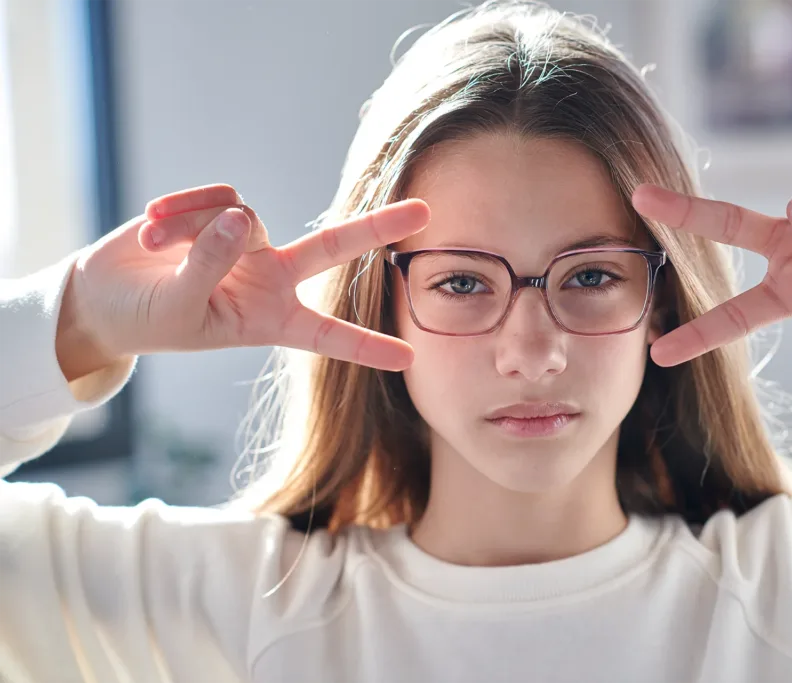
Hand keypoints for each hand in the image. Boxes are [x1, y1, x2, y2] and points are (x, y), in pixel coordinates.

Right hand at [57, 184, 429, 380]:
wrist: (106, 294)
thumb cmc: (151, 319)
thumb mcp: (181, 309)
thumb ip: (211, 266)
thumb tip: (240, 217)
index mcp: (272, 320)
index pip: (327, 335)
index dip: (366, 347)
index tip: (409, 358)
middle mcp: (272, 278)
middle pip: (332, 248)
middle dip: (376, 228)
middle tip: (426, 212)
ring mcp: (249, 242)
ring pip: (244, 217)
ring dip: (195, 230)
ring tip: (155, 245)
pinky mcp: (222, 210)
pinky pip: (216, 197)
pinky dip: (181, 209)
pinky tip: (152, 225)